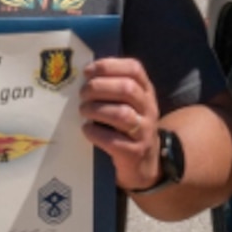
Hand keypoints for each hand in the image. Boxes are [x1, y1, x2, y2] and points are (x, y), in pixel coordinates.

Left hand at [79, 56, 161, 191]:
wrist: (146, 164)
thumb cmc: (128, 128)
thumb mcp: (129, 105)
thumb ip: (113, 89)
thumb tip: (83, 77)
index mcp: (146, 92)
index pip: (134, 69)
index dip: (109, 66)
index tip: (87, 71)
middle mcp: (149, 109)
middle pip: (127, 89)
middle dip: (99, 87)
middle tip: (82, 94)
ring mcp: (144, 131)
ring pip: (121, 114)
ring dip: (96, 109)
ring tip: (83, 111)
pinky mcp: (134, 152)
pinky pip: (113, 140)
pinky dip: (95, 133)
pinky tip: (87, 130)